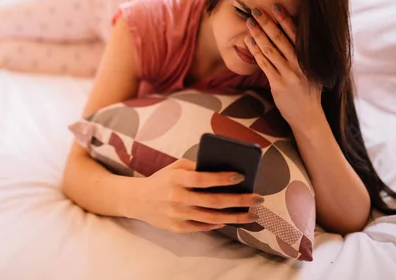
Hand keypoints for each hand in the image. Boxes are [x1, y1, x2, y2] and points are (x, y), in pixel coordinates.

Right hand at [130, 159, 262, 232]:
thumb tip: (223, 172)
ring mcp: (177, 215)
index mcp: (176, 179)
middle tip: (258, 198)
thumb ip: (195, 168)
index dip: (222, 178)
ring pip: (212, 217)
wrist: (138, 199)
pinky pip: (203, 226)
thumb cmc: (162, 180)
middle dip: (239, 200)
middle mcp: (176, 198)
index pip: (202, 179)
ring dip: (235, 216)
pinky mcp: (177, 228)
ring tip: (252, 214)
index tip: (241, 176)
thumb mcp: (175, 167)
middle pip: (213, 201)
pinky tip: (231, 219)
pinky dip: (218, 223)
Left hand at [244, 4, 322, 126]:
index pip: (297, 34)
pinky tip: (249, 42)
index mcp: (310, 58)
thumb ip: (304, 54)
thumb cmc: (308, 91)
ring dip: (258, 35)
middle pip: (281, 39)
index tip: (276, 6)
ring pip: (270, 50)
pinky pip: (265, 65)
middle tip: (256, 10)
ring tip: (249, 23)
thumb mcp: (312, 70)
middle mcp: (300, 65)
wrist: (308, 116)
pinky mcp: (278, 84)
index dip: (285, 19)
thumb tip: (293, 33)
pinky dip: (256, 52)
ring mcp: (289, 75)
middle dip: (267, 23)